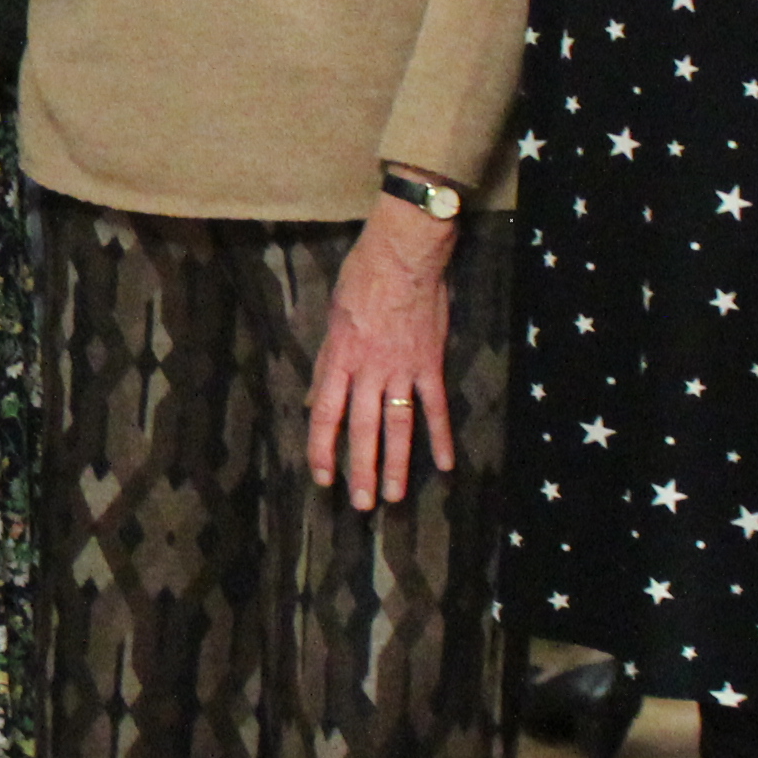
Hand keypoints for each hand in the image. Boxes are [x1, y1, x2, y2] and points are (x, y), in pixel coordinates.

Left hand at [305, 196, 459, 512]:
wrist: (404, 253)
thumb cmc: (363, 277)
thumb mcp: (333, 318)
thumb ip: (326, 363)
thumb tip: (312, 397)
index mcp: (340, 359)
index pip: (325, 414)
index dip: (322, 449)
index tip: (322, 477)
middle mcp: (369, 371)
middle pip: (363, 430)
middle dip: (361, 470)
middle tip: (361, 504)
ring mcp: (402, 370)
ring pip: (398, 426)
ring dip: (396, 463)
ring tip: (393, 496)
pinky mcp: (430, 364)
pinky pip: (435, 407)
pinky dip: (440, 436)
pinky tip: (446, 463)